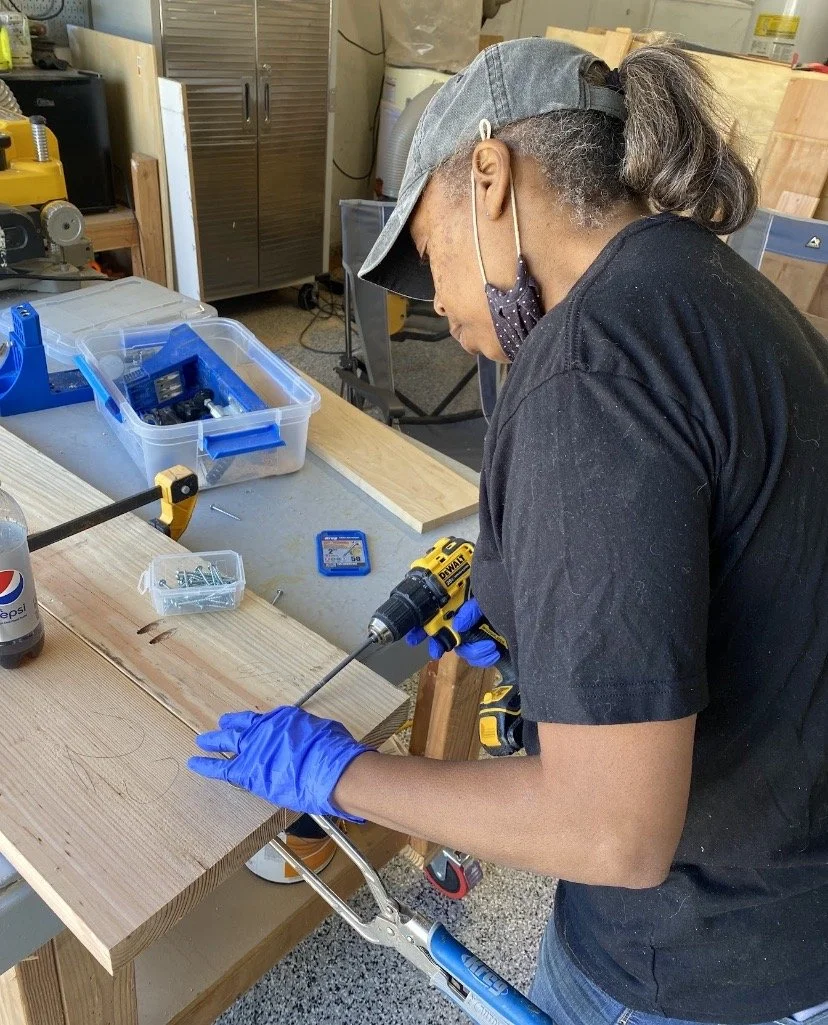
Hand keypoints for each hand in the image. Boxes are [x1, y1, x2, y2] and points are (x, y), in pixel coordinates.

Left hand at [187, 706, 369, 820]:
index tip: (245, 724)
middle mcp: (265, 729)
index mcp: (284, 718)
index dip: (252, 723)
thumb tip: (308, 742)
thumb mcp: (322, 731)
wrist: (331, 769)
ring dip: (213, 741)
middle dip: (229, 727)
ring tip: (201, 741)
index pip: (263, 720)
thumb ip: (306, 736)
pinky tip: (194, 763)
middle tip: (219, 727)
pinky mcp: (248, 771)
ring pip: (227, 742)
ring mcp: (254, 748)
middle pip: (241, 727)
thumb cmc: (334, 751)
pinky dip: (206, 765)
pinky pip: (222, 768)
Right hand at [405, 597, 500, 667]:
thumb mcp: (487, 592)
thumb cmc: (506, 590)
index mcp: (462, 601)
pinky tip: (492, 651)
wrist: (530, 596)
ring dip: (471, 651)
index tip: (412, 637)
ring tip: (487, 647)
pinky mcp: (490, 644)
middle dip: (439, 645)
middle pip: (445, 635)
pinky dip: (483, 656)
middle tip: (436, 651)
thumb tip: (459, 623)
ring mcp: (479, 632)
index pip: (435, 614)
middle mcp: (467, 618)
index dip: (420, 626)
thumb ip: (472, 607)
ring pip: (463, 649)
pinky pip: (479, 656)